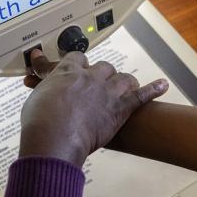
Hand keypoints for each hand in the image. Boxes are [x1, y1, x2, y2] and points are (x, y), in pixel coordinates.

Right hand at [18, 52, 168, 167]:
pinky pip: (141, 96)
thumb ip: (41, 86)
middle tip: (100, 85)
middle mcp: (90, 77)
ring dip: (125, 83)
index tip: (78, 67)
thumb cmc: (40, 122)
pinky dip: (153, 90)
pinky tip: (162, 85)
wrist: (54, 137)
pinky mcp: (120, 109)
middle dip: (103, 74)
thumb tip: (37, 76)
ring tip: (126, 87)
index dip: (79, 63)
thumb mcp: (34, 98)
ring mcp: (107, 92)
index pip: (77, 58)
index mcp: (68, 71)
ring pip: (123, 79)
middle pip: (104, 67)